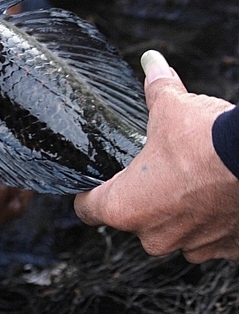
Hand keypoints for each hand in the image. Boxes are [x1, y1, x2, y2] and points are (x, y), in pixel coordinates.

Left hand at [75, 51, 238, 262]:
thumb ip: (157, 89)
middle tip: (158, 172)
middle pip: (134, 220)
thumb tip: (152, 62)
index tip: (95, 184)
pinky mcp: (228, 251)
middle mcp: (153, 236)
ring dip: (181, 212)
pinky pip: (213, 240)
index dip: (89, 194)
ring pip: (174, 232)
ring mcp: (192, 247)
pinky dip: (215, 222)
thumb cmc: (206, 140)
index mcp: (123, 207)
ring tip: (194, 182)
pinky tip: (222, 197)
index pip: (88, 210)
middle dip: (144, 198)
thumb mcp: (172, 108)